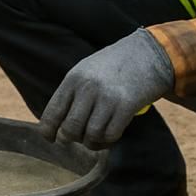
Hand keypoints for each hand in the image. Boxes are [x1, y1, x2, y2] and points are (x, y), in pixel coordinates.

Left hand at [40, 30, 173, 148]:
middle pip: (70, 128)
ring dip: (91, 142)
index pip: (53, 112)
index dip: (47, 130)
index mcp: (73, 79)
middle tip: (77, 137)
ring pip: (91, 135)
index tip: (50, 138)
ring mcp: (108, 97)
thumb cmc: (113, 65)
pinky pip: (111, 134)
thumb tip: (56, 122)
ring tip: (94, 138)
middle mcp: (88, 88)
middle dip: (70, 139)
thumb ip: (71, 93)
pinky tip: (109, 136)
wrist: (148, 54)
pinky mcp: (127, 106)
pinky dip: (108, 141)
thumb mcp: (86, 70)